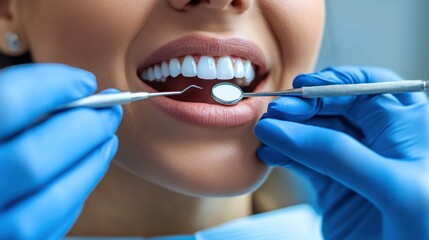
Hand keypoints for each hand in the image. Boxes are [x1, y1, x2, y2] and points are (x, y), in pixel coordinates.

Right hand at [0, 64, 121, 238]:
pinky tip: (83, 172)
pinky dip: (76, 194)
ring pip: (49, 200)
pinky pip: (51, 227)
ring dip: (91, 164)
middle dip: (85, 128)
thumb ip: (19, 102)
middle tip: (110, 111)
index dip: (53, 87)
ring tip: (108, 141)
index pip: (8, 105)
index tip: (85, 82)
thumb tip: (82, 89)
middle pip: (33, 158)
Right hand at [255, 66, 428, 238]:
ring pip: (314, 135)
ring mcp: (353, 164)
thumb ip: (338, 155)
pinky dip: (284, 156)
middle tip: (276, 113)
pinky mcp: (333, 187)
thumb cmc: (426, 232)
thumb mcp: (392, 186)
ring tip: (266, 132)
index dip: (332, 84)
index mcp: (406, 128)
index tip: (300, 87)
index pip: (366, 89)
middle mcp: (378, 141)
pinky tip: (269, 154)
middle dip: (303, 108)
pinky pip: (303, 163)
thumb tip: (284, 129)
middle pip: (334, 109)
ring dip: (287, 131)